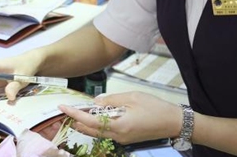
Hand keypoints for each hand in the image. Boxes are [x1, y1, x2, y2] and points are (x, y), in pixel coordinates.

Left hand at [57, 92, 182, 144]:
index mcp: (119, 126)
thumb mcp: (132, 97)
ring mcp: (122, 139)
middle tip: (65, 111)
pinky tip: (94, 116)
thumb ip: (111, 100)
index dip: (75, 114)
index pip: (90, 122)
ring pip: (98, 133)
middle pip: (91, 131)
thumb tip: (95, 102)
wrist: (174, 122)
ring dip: (86, 124)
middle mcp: (118, 136)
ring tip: (76, 113)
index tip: (63, 107)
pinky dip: (97, 125)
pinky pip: (107, 132)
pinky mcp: (126, 138)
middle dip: (76, 121)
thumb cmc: (155, 108)